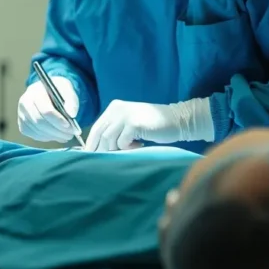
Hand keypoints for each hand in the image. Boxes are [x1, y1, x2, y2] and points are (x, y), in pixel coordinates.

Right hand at [17, 77, 78, 142]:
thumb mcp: (67, 89)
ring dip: (54, 136)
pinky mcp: (22, 125)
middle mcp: (24, 103)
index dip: (58, 120)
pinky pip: (34, 135)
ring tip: (66, 136)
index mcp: (35, 91)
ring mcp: (21, 115)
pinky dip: (47, 138)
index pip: (45, 110)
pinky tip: (56, 135)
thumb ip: (71, 100)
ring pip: (38, 131)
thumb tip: (72, 114)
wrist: (47, 92)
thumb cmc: (57, 91)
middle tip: (70, 134)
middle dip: (57, 131)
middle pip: (40, 122)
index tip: (69, 126)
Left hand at [85, 98, 213, 151]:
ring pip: (110, 140)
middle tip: (109, 161)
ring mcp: (125, 115)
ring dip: (118, 150)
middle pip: (101, 135)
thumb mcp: (129, 124)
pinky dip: (128, 149)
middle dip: (102, 150)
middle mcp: (117, 109)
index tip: (91, 158)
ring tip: (131, 149)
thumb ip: (115, 131)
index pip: (96, 128)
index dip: (92, 144)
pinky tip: (140, 145)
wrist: (176, 120)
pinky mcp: (134, 123)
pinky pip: (122, 143)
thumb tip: (97, 150)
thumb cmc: (152, 126)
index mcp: (113, 108)